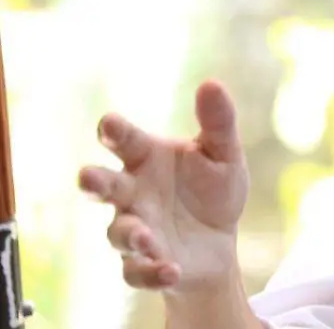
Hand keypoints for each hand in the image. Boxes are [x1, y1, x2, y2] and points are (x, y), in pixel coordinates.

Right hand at [77, 81, 249, 292]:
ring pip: (119, 232)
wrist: (219, 240)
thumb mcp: (224, 154)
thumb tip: (212, 83)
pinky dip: (150, 271)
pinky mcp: (144, 262)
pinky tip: (170, 269)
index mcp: (146, 158)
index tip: (108, 123)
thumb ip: (218, 123)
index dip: (114, 130)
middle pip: (104, 185)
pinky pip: (137, 271)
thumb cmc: (212, 189)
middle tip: (87, 178)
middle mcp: (133, 192)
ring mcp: (135, 228)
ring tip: (146, 237)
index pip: (124, 140)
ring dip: (130, 233)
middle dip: (94, 182)